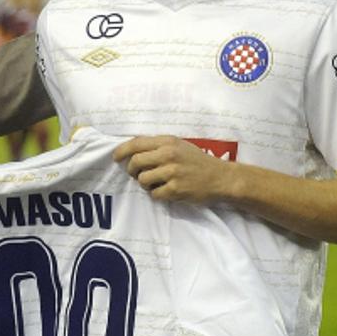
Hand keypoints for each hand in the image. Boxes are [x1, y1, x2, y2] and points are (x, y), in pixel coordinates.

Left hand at [113, 136, 235, 203]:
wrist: (220, 178)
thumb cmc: (198, 162)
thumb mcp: (179, 145)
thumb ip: (158, 146)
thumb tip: (133, 151)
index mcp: (168, 141)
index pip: (136, 143)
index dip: (122, 151)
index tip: (116, 157)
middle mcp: (168, 155)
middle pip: (135, 162)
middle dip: (132, 171)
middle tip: (137, 175)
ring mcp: (172, 172)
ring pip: (142, 180)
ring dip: (145, 184)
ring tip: (157, 183)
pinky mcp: (175, 189)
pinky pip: (154, 194)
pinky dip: (157, 194)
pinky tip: (166, 191)